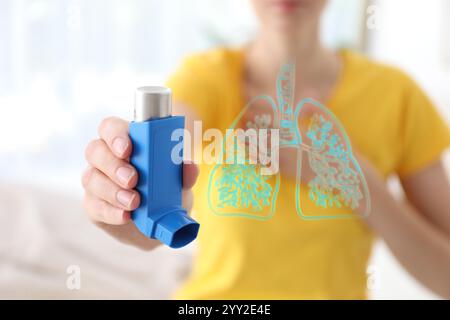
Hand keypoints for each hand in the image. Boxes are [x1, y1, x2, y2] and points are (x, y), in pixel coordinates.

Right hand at [82, 116, 198, 249]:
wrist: (160, 224)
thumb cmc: (167, 192)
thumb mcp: (180, 181)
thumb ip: (185, 171)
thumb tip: (189, 166)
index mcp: (126, 142)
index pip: (110, 128)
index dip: (116, 135)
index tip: (128, 149)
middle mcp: (106, 157)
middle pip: (95, 150)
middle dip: (114, 165)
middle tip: (133, 179)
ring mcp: (96, 180)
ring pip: (91, 178)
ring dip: (113, 191)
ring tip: (134, 202)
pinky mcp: (94, 205)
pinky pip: (94, 205)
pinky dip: (111, 211)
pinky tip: (125, 215)